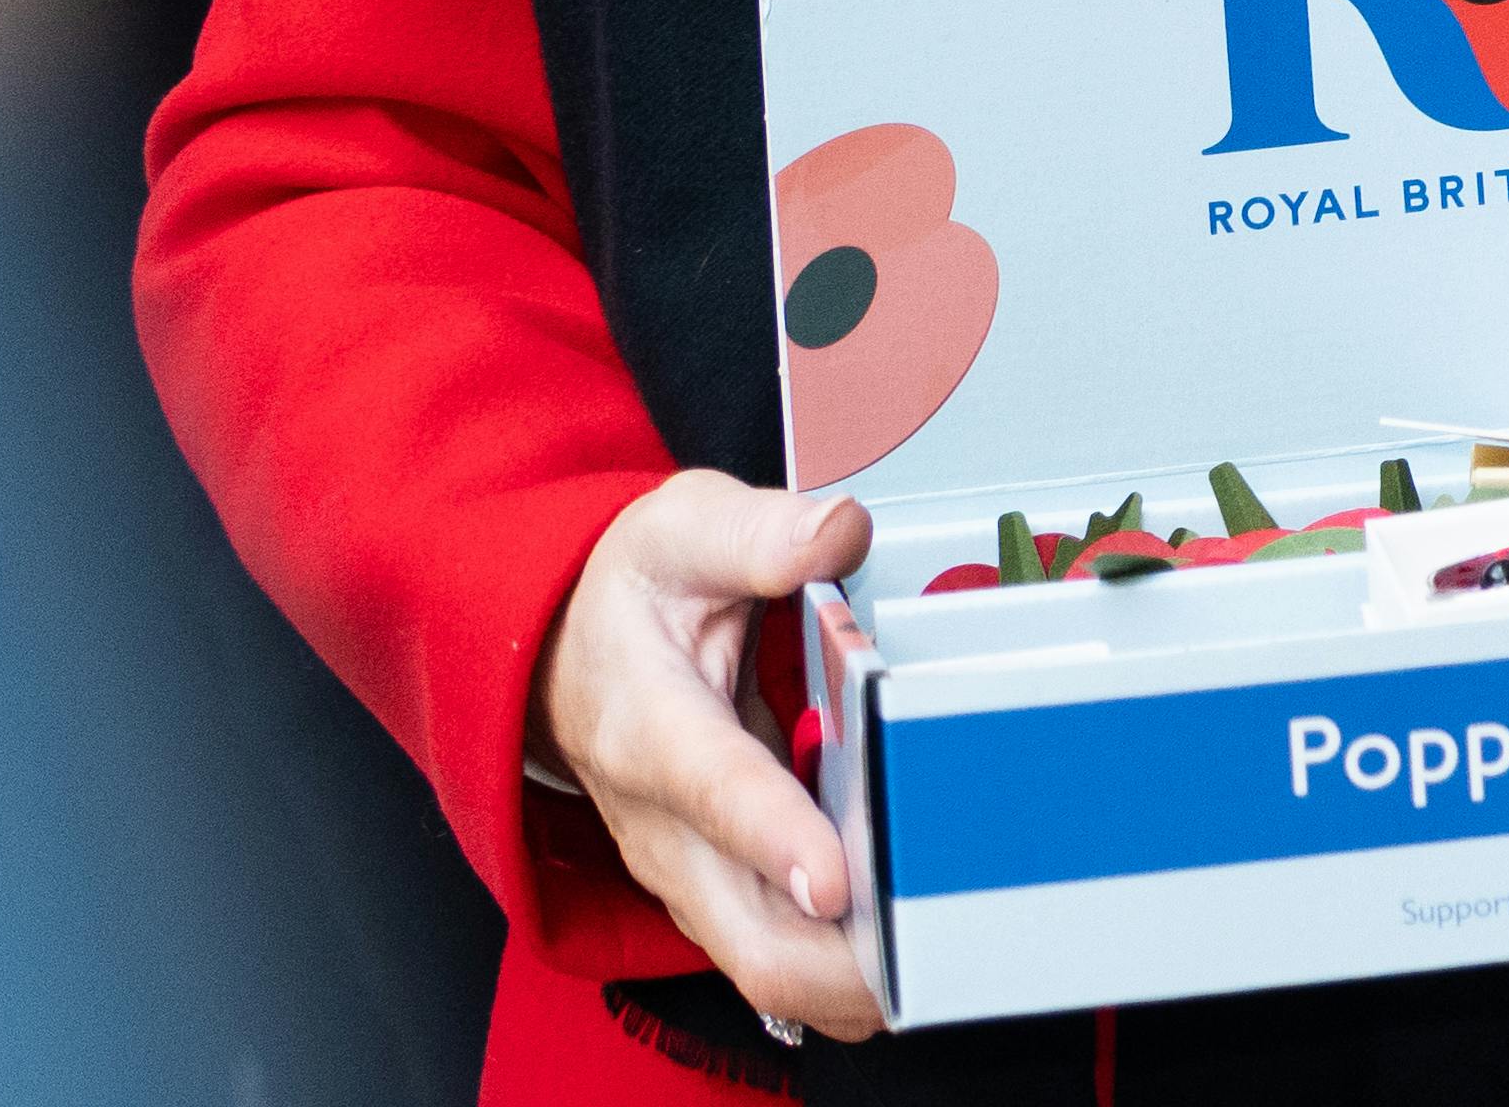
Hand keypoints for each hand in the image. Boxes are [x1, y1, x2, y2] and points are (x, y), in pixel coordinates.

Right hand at [539, 470, 879, 1039]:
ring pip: (764, 960)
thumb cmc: (633, 593)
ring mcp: (689, 867)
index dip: (775, 841)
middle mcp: (662, 822)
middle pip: (742, 929)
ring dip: (849, 977)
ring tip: (946, 968)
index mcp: (650, 727)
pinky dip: (841, 968)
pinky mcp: (719, 885)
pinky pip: (778, 951)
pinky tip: (913, 960)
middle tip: (935, 956)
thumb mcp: (682, 531)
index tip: (834, 880)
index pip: (714, 792)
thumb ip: (761, 534)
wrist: (563, 651)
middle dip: (836, 962)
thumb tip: (839, 532)